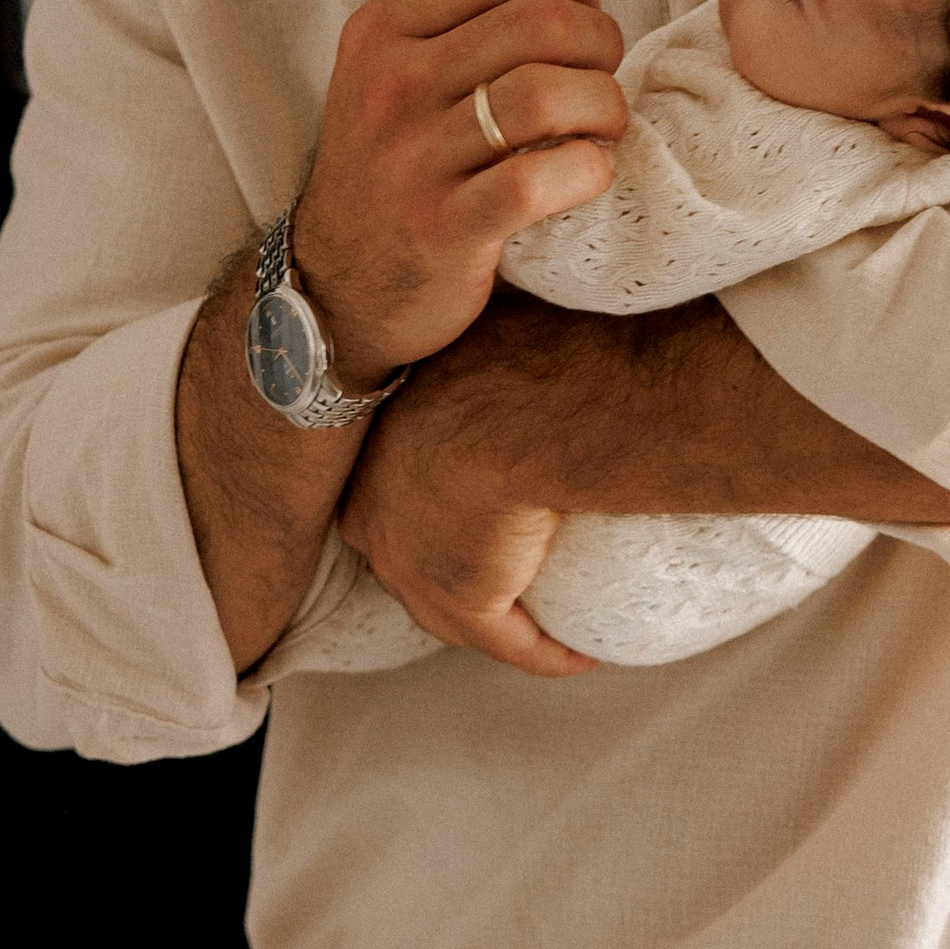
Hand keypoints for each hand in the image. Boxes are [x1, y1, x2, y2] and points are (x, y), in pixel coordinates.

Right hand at [289, 0, 625, 387]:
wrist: (338, 283)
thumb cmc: (397, 158)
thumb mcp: (412, 62)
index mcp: (383, 29)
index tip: (581, 16)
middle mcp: (390, 85)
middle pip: (539, 23)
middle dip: (600, 42)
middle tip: (603, 74)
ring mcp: (412, 158)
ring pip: (546, 97)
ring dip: (603, 106)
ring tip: (603, 124)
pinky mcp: (442, 228)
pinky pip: (539, 180)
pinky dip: (588, 170)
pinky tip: (588, 172)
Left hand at [339, 311, 596, 676]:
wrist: (526, 404)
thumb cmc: (510, 347)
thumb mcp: (479, 329)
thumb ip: (481, 331)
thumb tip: (503, 292)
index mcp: (371, 449)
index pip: (389, 489)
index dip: (426, 500)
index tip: (473, 503)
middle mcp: (373, 514)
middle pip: (408, 555)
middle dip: (445, 566)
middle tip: (506, 565)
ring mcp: (411, 565)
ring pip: (451, 610)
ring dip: (497, 618)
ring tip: (545, 620)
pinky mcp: (462, 600)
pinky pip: (507, 642)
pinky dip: (542, 652)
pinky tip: (578, 656)